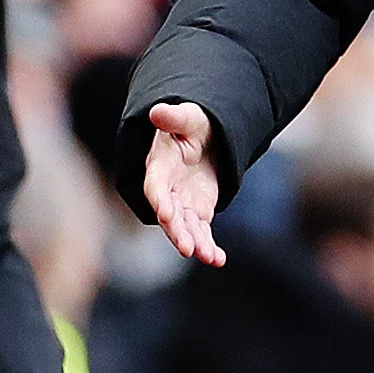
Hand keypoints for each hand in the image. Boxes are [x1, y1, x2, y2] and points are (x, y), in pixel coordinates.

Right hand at [141, 101, 227, 266]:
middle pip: (169, 214)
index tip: (166, 214)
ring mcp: (182, 203)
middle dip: (178, 231)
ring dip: (196, 243)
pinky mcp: (198, 212)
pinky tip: (218, 260)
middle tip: (188, 248)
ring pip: (186, 227)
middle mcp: (167, 190)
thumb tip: (158, 112)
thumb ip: (174, 118)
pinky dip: (209, 246)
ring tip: (209, 257)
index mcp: (159, 166)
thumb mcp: (188, 117)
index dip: (160, 200)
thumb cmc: (193, 124)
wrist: (205, 136)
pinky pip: (202, 232)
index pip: (156, 186)